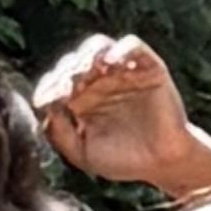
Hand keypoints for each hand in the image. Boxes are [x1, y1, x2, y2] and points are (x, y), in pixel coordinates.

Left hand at [35, 34, 210, 208]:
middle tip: (70, 87)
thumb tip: (46, 106)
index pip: (54, 83)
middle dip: (67, 72)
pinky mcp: (148, 68)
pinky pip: (132, 46)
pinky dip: (120, 49)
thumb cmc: (124, 162)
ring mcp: (122, 73)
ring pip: (98, 46)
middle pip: (73, 62)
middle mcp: (97, 83)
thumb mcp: (82, 154)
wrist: (164, 164)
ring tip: (86, 71)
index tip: (52, 101)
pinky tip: (111, 63)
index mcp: (77, 101)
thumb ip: (59, 134)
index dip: (49, 87)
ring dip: (88, 55)